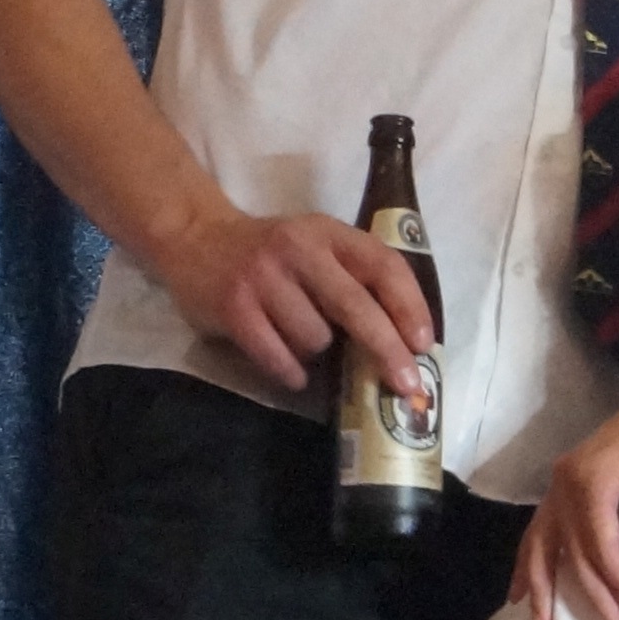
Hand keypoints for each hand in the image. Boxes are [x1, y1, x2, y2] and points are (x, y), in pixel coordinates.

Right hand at [142, 203, 431, 405]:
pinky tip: (293, 371)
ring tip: (304, 342)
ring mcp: (263, 276)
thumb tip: (404, 343)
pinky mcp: (233, 306)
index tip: (424, 343)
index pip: (383, 264)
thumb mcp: (317, 246)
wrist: (195, 236)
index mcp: (329, 233)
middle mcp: (298, 249)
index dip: (409, 306)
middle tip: (407, 386)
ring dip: (319, 354)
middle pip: (355, 306)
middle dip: (387, 350)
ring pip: (315, 338)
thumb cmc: (272, 253)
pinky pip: (278, 356)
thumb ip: (354, 277)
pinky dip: (291, 372)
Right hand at [517, 369, 618, 619]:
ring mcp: (558, 484)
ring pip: (542, 544)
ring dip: (541, 587)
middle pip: (571, 551)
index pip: (598, 546)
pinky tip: (518, 593)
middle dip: (590, 595)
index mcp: (592, 478)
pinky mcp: (563, 486)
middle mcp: (564, 482)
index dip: (618, 583)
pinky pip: (540, 530)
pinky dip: (530, 561)